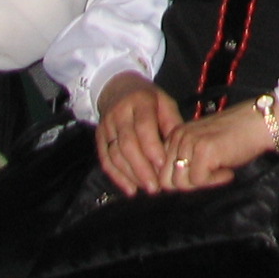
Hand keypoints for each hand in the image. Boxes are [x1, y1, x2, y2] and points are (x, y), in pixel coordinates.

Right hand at [97, 73, 184, 195]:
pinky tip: (130, 189)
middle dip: (141, 168)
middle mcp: (119, 113)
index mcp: (140, 101)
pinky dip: (117, 177)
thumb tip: (180, 149)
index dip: (152, 148)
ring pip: (115, 154)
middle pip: (128, 144)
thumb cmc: (148, 98)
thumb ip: (172, 123)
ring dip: (131, 175)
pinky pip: (105, 160)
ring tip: (146, 188)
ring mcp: (106, 125)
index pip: (143, 126)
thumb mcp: (165, 102)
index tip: (162, 166)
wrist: (118, 87)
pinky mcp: (99, 137)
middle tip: (155, 186)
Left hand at [161, 100, 277, 191]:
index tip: (199, 179)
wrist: (259, 123)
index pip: (161, 171)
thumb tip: (171, 186)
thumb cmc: (235, 136)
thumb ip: (185, 158)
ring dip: (202, 184)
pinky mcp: (204, 150)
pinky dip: (216, 181)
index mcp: (175, 134)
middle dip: (188, 185)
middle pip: (167, 181)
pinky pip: (199, 181)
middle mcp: (179, 136)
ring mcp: (190, 142)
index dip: (179, 182)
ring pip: (182, 183)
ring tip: (220, 171)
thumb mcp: (202, 144)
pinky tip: (228, 171)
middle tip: (209, 177)